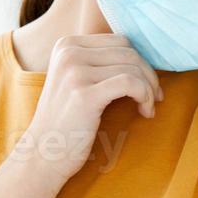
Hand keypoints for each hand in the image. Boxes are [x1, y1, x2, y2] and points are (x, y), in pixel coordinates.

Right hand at [18, 34, 162, 186]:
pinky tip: (145, 111)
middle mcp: (68, 53)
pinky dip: (145, 96)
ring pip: (132, 67)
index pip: (120, 41)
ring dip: (150, 88)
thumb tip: (145, 55)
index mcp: (66, 45)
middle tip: (155, 97)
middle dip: (149, 75)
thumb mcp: (76, 80)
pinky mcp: (84, 94)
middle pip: (129, 52)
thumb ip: (100, 62)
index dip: (140, 62)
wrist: (42, 156)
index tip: (147, 83)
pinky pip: (131, 83)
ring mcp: (74, 72)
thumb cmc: (67, 121)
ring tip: (149, 106)